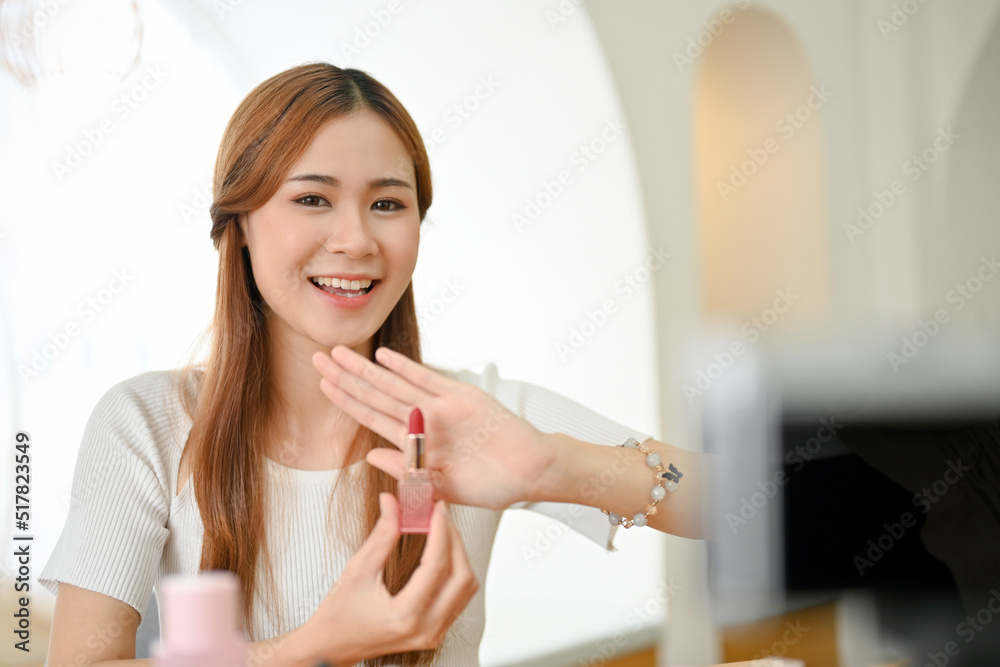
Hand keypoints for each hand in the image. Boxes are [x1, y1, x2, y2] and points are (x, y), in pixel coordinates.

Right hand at [300, 493, 477, 664]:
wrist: (331, 647)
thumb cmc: (338, 615)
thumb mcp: (357, 571)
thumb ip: (381, 535)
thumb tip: (393, 503)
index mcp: (404, 615)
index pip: (436, 566)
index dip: (441, 531)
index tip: (437, 509)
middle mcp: (425, 629)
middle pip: (461, 577)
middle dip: (454, 541)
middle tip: (441, 515)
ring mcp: (433, 634)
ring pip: (465, 588)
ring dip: (458, 555)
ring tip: (441, 530)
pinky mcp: (435, 632)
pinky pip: (458, 598)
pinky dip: (455, 572)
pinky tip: (441, 553)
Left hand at [311, 345, 557, 508]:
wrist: (531, 472)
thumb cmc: (492, 483)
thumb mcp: (441, 487)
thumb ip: (407, 472)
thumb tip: (370, 456)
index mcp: (415, 442)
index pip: (371, 416)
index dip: (346, 400)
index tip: (322, 385)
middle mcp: (423, 420)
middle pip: (375, 395)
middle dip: (345, 377)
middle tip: (317, 358)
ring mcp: (440, 408)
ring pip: (393, 386)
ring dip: (365, 370)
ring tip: (338, 354)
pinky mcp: (461, 399)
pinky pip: (428, 382)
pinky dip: (406, 370)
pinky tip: (382, 358)